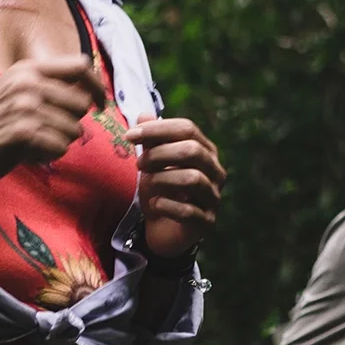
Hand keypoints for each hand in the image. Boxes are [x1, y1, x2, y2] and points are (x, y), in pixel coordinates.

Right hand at [0, 54, 102, 205]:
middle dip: (72, 124)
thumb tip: (88, 94)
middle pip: (81, 104)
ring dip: (58, 143)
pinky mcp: (22, 132)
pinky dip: (48, 155)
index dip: (97, 86)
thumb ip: (47, 88)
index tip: (100, 105)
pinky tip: (27, 153)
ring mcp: (24, 106)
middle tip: (47, 133)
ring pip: (73, 130)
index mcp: (27, 68)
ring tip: (32, 144)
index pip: (81, 66)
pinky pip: (60, 147)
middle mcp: (27, 82)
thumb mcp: (14, 93)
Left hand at [125, 117, 223, 259]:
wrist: (163, 229)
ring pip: (193, 179)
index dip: (157, 129)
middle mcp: (215, 172)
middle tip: (138, 164)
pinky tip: (155, 204)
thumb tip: (144, 115)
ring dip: (162, 179)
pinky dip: (166, 205)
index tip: (128, 135)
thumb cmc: (160, 190)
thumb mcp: (152, 164)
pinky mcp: (207, 222)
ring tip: (146, 184)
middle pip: (192, 150)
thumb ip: (150, 141)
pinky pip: (189, 211)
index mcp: (205, 151)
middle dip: (159, 155)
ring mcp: (213, 197)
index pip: (187, 128)